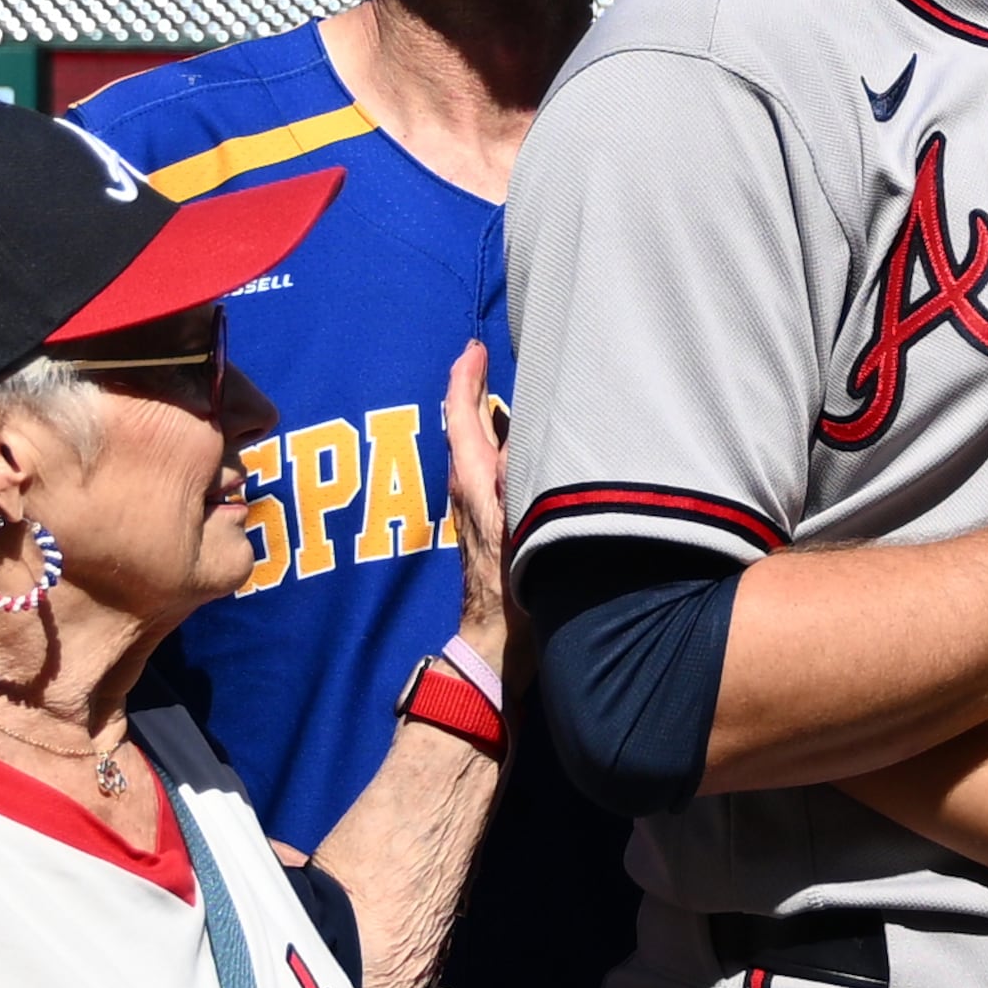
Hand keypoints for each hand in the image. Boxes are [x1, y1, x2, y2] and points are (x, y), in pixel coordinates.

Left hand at [434, 341, 518, 683]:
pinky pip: (491, 468)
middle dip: (474, 388)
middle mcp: (469, 487)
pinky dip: (501, 444)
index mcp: (473, 477)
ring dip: (487, 415)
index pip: (461, 413)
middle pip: (466, 425)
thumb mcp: (523, 519)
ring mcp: (477, 506)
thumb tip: (526, 429)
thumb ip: (523, 472)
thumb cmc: (514, 583)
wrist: (502, 639)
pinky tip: (523, 447)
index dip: (466, 376)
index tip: (473, 348)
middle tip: (484, 358)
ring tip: (502, 390)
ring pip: (478, 447)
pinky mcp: (490, 523)